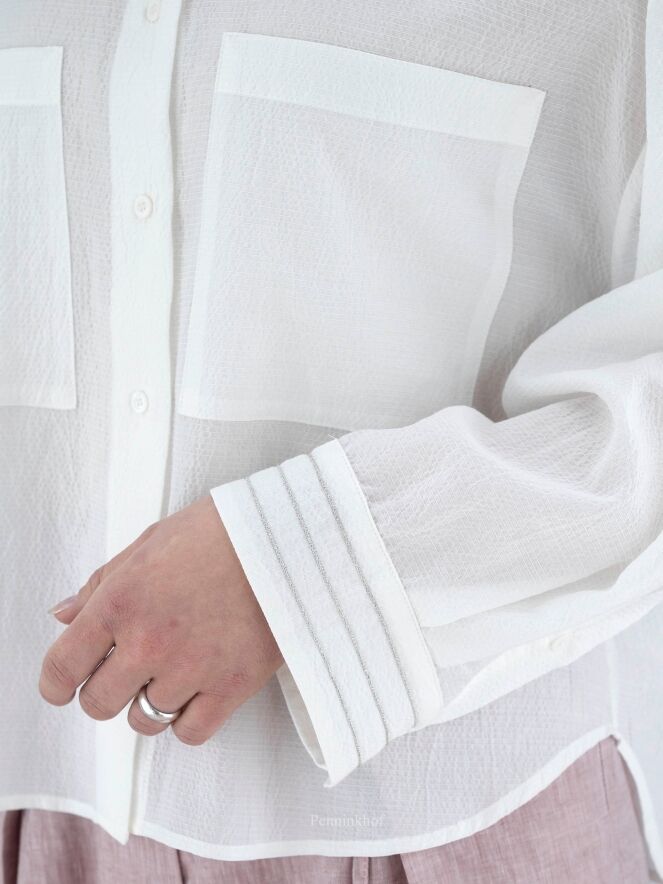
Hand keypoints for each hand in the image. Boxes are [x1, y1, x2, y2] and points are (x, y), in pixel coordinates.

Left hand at [38, 495, 282, 744]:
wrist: (285, 536)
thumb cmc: (218, 531)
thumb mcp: (148, 543)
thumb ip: (100, 584)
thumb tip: (64, 616)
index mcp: (120, 601)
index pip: (63, 667)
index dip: (57, 684)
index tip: (64, 687)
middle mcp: (148, 641)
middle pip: (99, 704)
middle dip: (106, 690)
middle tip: (127, 671)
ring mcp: (190, 668)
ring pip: (144, 721)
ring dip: (151, 700)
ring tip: (174, 669)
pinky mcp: (232, 686)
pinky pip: (189, 732)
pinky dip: (188, 717)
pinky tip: (198, 689)